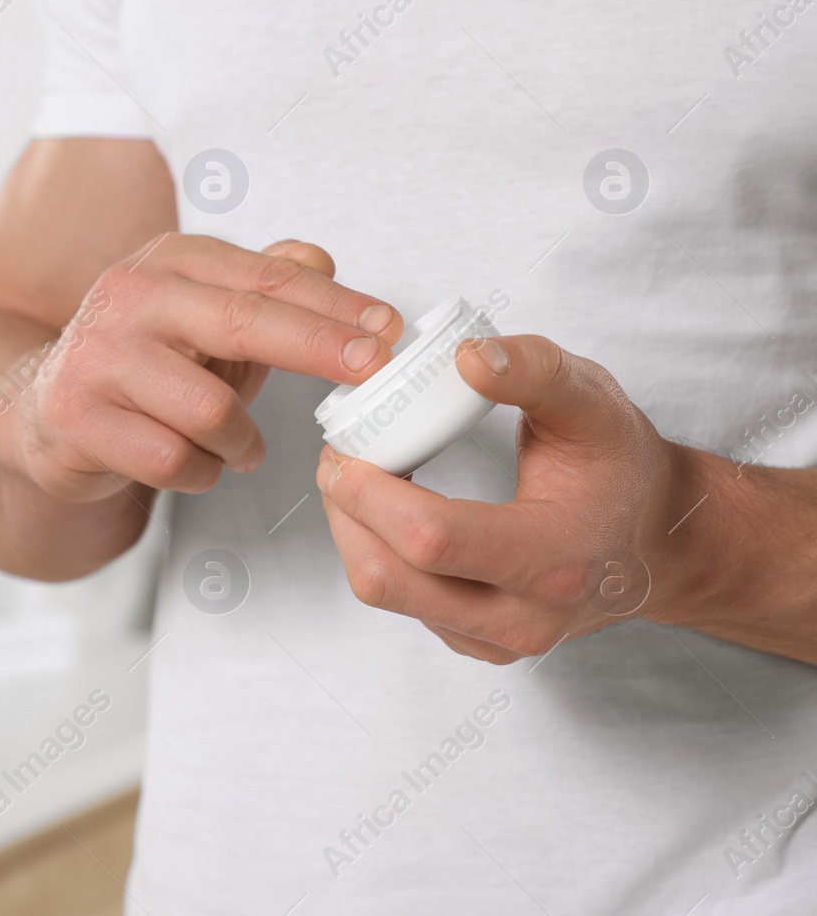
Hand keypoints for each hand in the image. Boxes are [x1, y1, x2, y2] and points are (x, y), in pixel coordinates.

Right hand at [5, 234, 404, 502]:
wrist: (43, 415)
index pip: (265, 278)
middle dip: (318, 349)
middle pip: (243, 322)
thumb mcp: (207, 318)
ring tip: (240, 448)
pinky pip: (173, 460)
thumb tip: (322, 258)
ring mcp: (97, 356)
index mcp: (169, 261)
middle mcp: (128, 296)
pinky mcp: (76, 416)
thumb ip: (265, 287)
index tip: (389, 329)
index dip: (334, 305)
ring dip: (242, 441)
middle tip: (373, 373)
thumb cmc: (146, 366)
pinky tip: (194, 465)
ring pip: (210, 410)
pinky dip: (200, 472)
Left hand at [317, 334, 703, 663]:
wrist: (660, 541)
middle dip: (346, 510)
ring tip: (359, 476)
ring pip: (384, 592)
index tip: (346, 446)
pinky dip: (378, 551)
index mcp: (553, 561)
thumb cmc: (624, 468)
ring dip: (353, 531)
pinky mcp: (476, 642)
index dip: (370, 492)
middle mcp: (523, 618)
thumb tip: (465, 358)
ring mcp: (497, 640)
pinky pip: (401, 600)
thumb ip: (534, 371)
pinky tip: (389, 510)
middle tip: (339, 456)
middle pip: (388, 576)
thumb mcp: (594, 403)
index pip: (430, 539)